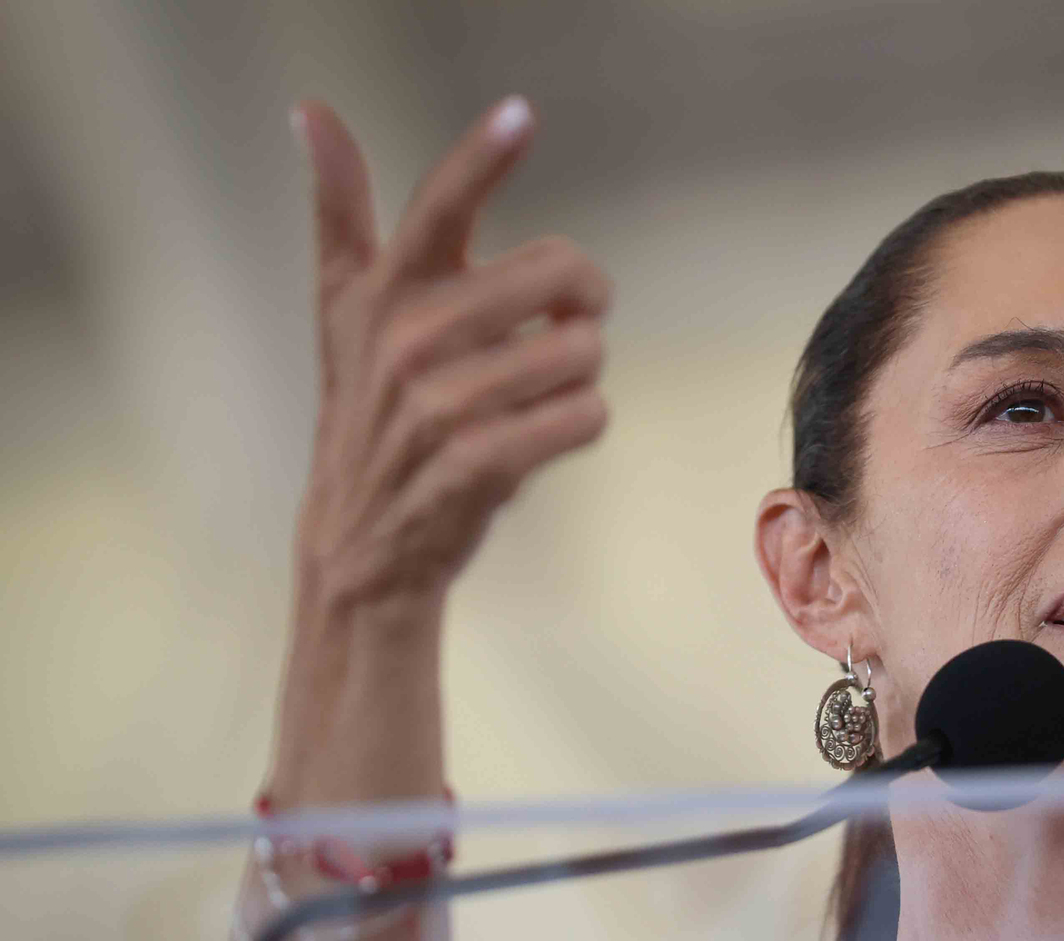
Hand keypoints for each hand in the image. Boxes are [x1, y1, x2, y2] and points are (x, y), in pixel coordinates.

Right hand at [291, 95, 610, 613]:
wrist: (363, 541)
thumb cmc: (370, 412)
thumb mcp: (343, 309)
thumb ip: (339, 211)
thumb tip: (311, 111)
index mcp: (386, 292)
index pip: (437, 208)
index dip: (481, 158)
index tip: (521, 114)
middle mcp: (409, 340)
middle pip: (560, 271)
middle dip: (583, 301)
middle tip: (562, 324)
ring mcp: (443, 405)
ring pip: (584, 350)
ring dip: (580, 375)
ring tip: (534, 396)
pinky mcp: (481, 464)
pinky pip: (586, 415)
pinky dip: (582, 423)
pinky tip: (544, 435)